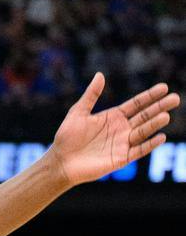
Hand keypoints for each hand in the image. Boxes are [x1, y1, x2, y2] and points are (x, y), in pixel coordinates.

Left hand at [50, 73, 178, 186]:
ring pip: (143, 132)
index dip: (150, 96)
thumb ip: (91, 95)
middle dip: (160, 107)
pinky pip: (138, 150)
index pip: (137, 104)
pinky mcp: (121, 158)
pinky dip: (149, 144)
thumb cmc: (67, 137)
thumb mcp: (78, 112)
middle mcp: (122, 129)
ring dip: (154, 124)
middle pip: (145, 116)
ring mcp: (122, 143)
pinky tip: (161, 137)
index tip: (164, 87)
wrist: (61, 161)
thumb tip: (100, 75)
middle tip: (176, 98)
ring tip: (166, 115)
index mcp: (113, 116)